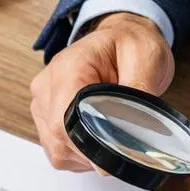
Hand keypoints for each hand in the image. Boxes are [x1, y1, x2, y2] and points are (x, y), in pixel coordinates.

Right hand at [30, 12, 173, 170]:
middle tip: (123, 138)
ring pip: (58, 149)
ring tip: (110, 130)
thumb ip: (139, 95)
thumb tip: (135, 134)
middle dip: (94, 150)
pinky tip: (97, 135)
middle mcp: (47, 84)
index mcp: (70, 67)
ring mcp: (42, 101)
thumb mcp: (147, 58)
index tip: (117, 149)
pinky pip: (58, 150)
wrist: (121, 38)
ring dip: (87, 153)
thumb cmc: (132, 45)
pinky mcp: (44, 115)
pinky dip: (80, 152)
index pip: (66, 120)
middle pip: (60, 139)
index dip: (91, 144)